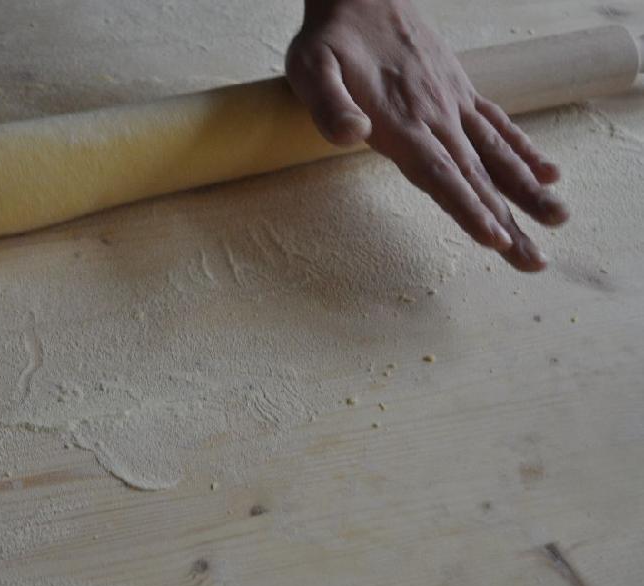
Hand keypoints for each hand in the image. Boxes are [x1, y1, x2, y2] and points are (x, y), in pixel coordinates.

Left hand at [286, 0, 567, 271]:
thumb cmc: (329, 39)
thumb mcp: (311, 69)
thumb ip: (329, 107)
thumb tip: (352, 136)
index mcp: (401, 121)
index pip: (441, 174)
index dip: (467, 207)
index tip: (495, 239)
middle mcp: (435, 117)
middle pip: (476, 177)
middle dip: (507, 221)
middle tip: (535, 262)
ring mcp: (452, 103)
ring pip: (495, 154)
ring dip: (526, 190)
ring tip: (559, 220)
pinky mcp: (459, 90)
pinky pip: (497, 124)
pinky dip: (522, 149)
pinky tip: (547, 173)